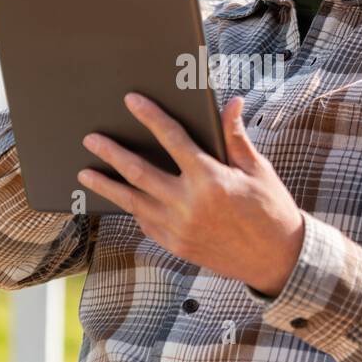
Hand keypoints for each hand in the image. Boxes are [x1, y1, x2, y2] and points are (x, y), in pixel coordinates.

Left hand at [77, 92, 304, 295]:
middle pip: (139, 172)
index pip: (172, 139)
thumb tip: (232, 102)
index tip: (131, 101)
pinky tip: (119, 197)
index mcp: (211, 179)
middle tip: (91, 138)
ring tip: (85, 172)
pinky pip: (144, 222)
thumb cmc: (270, 209)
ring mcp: (178, 228)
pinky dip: (130, 208)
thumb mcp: (257, 170)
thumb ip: (235, 137)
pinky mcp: (175, 246)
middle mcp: (189, 204)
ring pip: (132, 202)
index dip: (150, 117)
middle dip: (112, 153)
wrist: (276, 260)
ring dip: (107, 185)